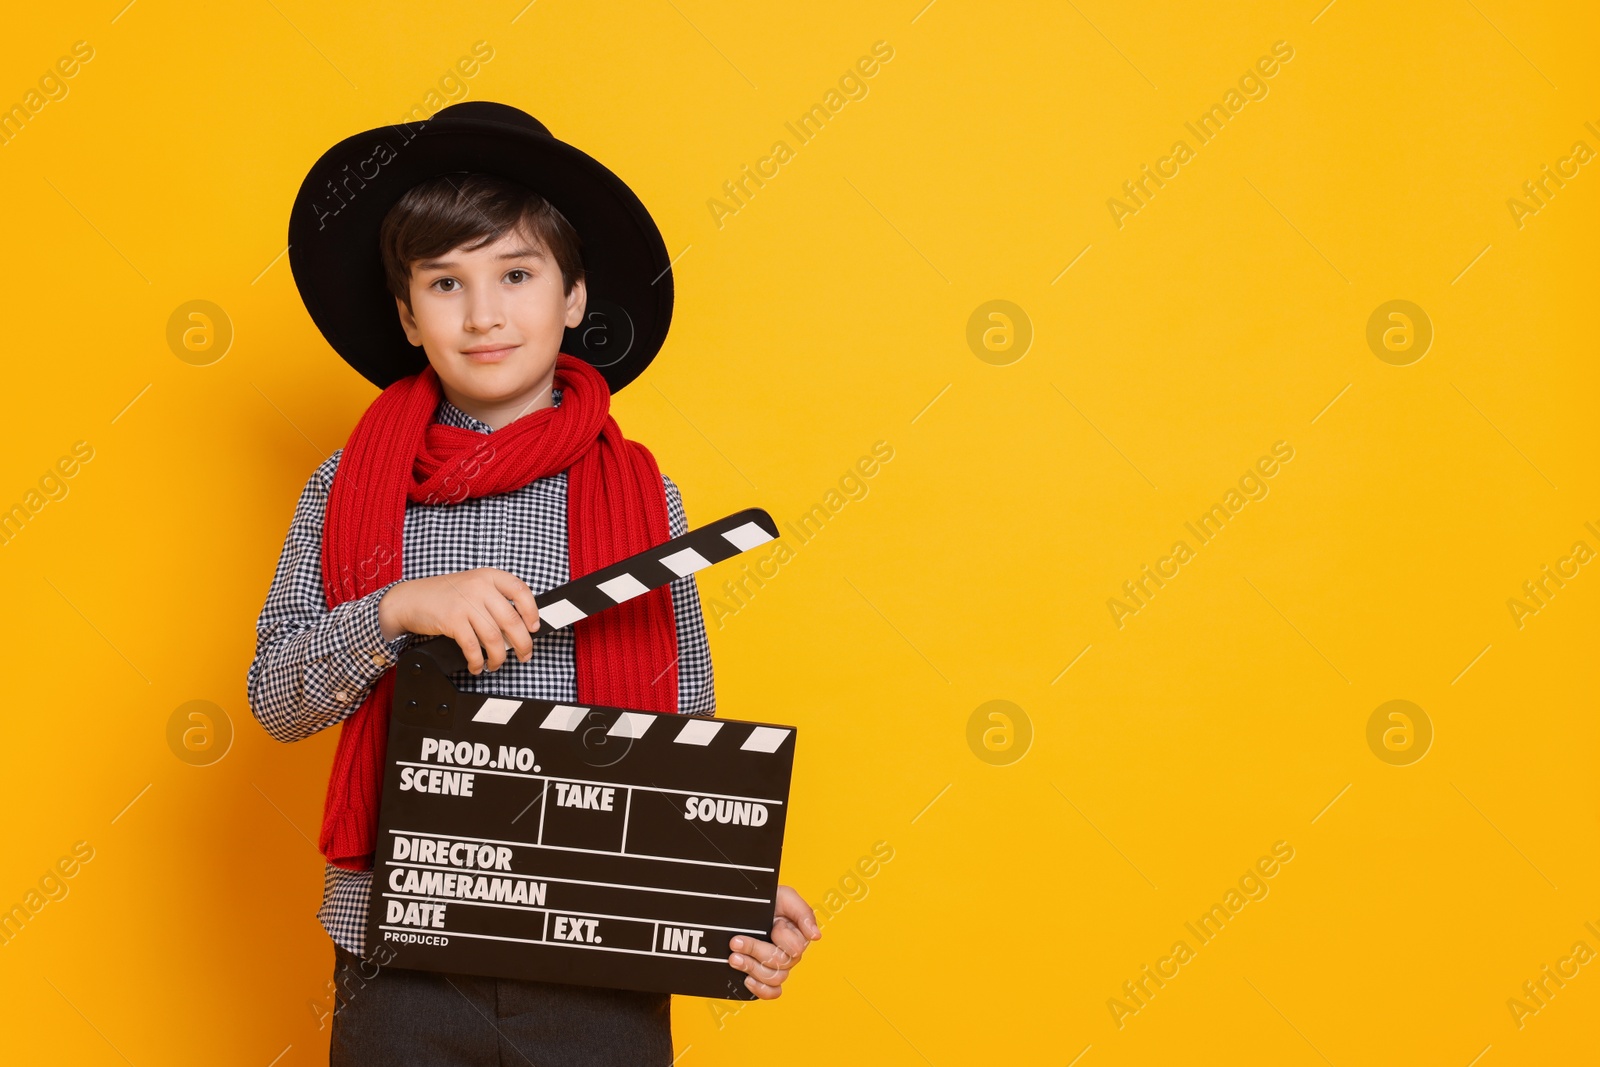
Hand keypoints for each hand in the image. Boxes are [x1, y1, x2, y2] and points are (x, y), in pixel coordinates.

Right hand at [377, 568, 538, 673]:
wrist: (410, 599)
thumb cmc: (444, 595)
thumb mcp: (473, 586)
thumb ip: (495, 599)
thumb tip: (520, 626)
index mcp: (489, 576)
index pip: (521, 591)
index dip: (532, 611)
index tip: (534, 628)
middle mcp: (479, 587)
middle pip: (512, 620)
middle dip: (522, 643)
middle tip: (525, 655)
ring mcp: (465, 603)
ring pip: (494, 637)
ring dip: (498, 657)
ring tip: (496, 664)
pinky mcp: (452, 620)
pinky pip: (472, 647)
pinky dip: (477, 661)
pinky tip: (477, 666)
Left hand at [727, 885, 820, 999]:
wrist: (746, 906)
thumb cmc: (769, 900)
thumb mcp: (786, 897)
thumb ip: (803, 912)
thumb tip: (816, 936)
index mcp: (798, 935)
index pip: (796, 948)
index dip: (782, 936)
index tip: (772, 923)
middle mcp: (790, 953)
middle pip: (780, 963)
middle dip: (755, 950)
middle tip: (735, 942)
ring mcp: (778, 966)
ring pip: (773, 978)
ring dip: (751, 968)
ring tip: (734, 957)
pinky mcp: (765, 977)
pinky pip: (771, 992)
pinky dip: (761, 990)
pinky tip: (747, 979)